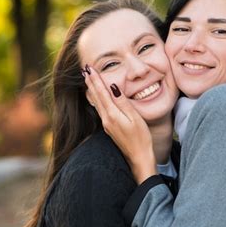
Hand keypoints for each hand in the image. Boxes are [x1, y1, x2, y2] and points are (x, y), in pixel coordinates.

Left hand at [84, 65, 156, 183]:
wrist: (139, 158)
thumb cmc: (141, 138)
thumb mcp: (135, 118)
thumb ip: (123, 102)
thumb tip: (113, 86)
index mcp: (112, 115)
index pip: (102, 93)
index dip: (96, 79)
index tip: (89, 68)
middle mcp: (106, 119)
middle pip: (96, 97)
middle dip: (90, 82)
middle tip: (84, 69)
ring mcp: (107, 124)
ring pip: (96, 103)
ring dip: (92, 90)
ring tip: (87, 80)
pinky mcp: (109, 128)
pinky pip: (100, 109)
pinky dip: (96, 99)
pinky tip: (95, 97)